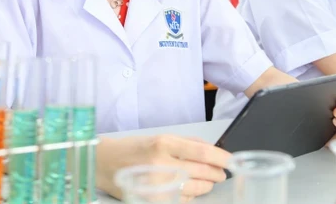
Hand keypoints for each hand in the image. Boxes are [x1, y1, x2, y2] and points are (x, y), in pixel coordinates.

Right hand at [96, 134, 230, 202]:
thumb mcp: (161, 137)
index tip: (230, 161)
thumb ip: (187, 143)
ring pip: (195, 189)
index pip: (202, 152)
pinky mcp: (153, 201)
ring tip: (206, 182)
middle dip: (216, 174)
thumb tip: (213, 150)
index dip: (221, 158)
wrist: (105, 164)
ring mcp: (157, 185)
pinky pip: (182, 201)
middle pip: (202, 172)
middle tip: (220, 173)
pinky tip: (187, 189)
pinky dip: (190, 196)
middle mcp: (161, 164)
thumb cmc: (134, 149)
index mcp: (164, 143)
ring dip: (206, 186)